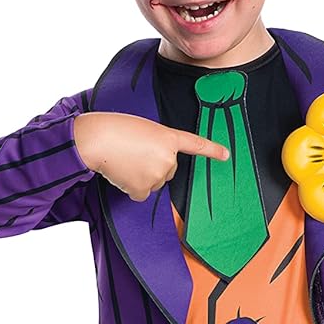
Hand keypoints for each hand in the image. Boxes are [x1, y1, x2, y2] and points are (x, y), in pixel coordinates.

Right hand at [73, 111, 229, 201]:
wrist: (98, 140)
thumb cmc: (115, 129)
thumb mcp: (143, 130)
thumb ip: (156, 145)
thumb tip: (154, 171)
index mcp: (168, 136)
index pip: (195, 144)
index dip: (212, 150)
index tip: (226, 155)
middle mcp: (168, 157)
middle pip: (169, 171)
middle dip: (154, 165)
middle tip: (134, 153)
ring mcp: (158, 174)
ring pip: (155, 183)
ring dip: (141, 176)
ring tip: (125, 160)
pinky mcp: (145, 188)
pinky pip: (142, 194)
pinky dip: (132, 187)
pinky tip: (122, 173)